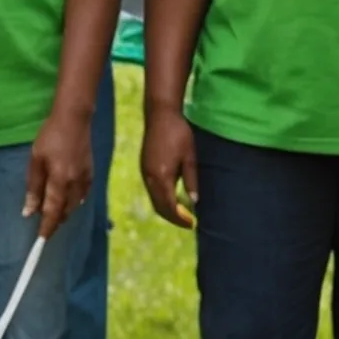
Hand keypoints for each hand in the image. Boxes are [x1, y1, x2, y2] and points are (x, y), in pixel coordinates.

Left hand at [24, 105, 94, 234]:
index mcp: (60, 181)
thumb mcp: (35, 161)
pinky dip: (74, 201)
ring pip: (75, 205)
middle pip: (66, 211)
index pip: (53, 213)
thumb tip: (29, 211)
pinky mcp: (91, 172)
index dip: (47, 228)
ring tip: (54, 212)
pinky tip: (68, 199)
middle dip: (55, 220)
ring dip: (64, 211)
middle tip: (44, 224)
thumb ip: (33, 188)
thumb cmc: (50, 137)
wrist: (74, 118)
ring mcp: (86, 178)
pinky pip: (83, 194)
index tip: (41, 240)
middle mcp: (75, 184)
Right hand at [140, 104, 199, 227]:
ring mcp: (144, 172)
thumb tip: (194, 202)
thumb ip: (191, 180)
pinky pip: (151, 190)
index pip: (169, 206)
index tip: (192, 224)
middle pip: (159, 207)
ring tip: (182, 212)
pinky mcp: (144, 167)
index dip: (180, 218)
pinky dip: (161, 199)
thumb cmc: (179, 133)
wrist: (160, 114)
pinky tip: (173, 197)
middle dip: (172, 217)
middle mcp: (149, 177)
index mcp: (161, 176)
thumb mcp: (190, 157)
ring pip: (154, 199)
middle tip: (188, 222)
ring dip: (166, 209)